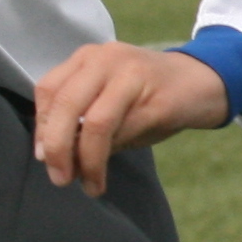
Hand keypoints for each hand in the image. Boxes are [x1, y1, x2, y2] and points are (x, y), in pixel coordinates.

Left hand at [32, 43, 231, 196]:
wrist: (201, 83)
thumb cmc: (148, 96)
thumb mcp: (108, 101)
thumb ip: (81, 121)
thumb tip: (53, 157)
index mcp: (88, 58)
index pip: (49, 90)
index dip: (41, 127)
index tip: (44, 157)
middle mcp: (106, 59)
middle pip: (66, 104)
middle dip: (57, 147)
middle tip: (58, 177)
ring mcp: (132, 75)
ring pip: (95, 121)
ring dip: (86, 160)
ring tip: (86, 183)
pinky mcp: (157, 99)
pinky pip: (124, 132)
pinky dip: (107, 160)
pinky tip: (102, 178)